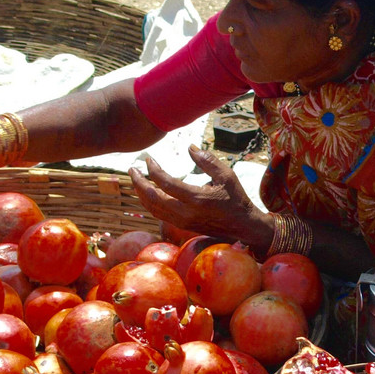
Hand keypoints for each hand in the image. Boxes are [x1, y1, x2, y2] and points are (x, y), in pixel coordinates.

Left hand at [129, 145, 271, 248]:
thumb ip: (207, 160)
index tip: (148, 159)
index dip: (153, 170)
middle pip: (152, 198)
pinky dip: (148, 202)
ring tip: (135, 180)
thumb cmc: (236, 198)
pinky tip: (146, 193)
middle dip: (139, 183)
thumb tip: (190, 147)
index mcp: (196, 199)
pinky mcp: (181, 225)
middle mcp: (186, 212)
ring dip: (141, 193)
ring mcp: (182, 221)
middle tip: (132, 169)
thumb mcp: (226, 175)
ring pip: (152, 208)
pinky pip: (158, 214)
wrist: (242, 226)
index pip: (166, 183)